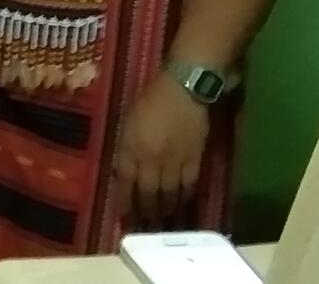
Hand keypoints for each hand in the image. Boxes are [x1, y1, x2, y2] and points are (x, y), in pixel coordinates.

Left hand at [113, 75, 211, 227]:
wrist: (181, 91)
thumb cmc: (150, 102)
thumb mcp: (127, 124)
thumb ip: (126, 149)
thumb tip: (124, 172)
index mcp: (130, 147)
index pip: (125, 181)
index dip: (124, 200)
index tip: (124, 216)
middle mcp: (150, 158)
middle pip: (147, 192)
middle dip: (145, 212)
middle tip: (145, 227)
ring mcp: (174, 160)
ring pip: (168, 193)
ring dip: (165, 210)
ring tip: (162, 224)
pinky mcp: (194, 159)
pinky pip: (189, 184)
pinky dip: (185, 198)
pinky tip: (182, 207)